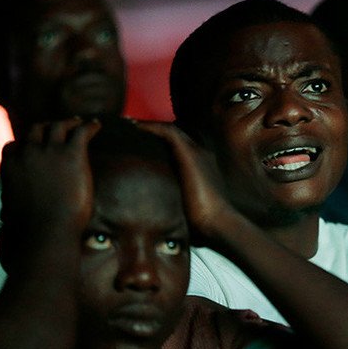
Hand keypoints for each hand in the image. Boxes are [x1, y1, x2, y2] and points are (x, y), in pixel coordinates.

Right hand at [0, 118, 99, 232]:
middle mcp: (27, 153)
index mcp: (10, 166)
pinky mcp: (71, 154)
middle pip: (37, 130)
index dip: (26, 142)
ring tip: (80, 123)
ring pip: (58, 126)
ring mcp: (49, 151)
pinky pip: (82, 132)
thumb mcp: (9, 213)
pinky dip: (90, 126)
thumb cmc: (30, 230)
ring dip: (69, 123)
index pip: (15, 145)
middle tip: (60, 128)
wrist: (47, 232)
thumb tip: (5, 216)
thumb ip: (10, 204)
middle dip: (48, 127)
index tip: (36, 144)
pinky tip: (97, 126)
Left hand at [136, 122, 236, 244]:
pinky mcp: (190, 153)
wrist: (218, 224)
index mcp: (202, 167)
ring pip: (171, 130)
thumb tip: (156, 220)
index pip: (180, 147)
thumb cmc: (205, 226)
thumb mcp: (187, 211)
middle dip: (154, 131)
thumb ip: (174, 206)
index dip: (161, 142)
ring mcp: (197, 152)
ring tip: (129, 123)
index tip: (140, 143)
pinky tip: (134, 126)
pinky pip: (168, 132)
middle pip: (176, 134)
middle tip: (131, 128)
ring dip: (149, 126)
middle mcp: (201, 155)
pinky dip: (151, 127)